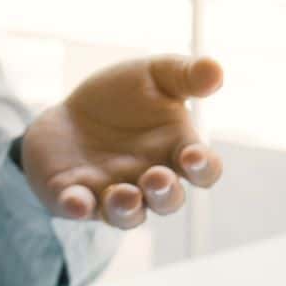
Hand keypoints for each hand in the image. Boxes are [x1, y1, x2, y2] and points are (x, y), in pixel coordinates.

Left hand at [20, 55, 224, 229]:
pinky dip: (78, 207)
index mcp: (176, 152)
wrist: (68, 114)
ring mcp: (113, 194)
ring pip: (129, 214)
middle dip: (164, 193)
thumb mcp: (154, 76)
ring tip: (123, 194)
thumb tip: (216, 70)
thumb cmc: (121, 98)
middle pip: (168, 200)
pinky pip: (80, 209)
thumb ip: (186, 75)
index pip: (203, 170)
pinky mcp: (76, 198)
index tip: (193, 156)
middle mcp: (149, 181)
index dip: (203, 167)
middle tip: (155, 177)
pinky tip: (75, 200)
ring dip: (127, 209)